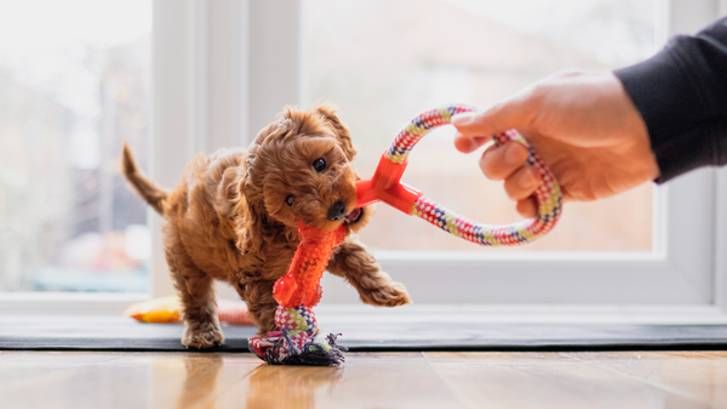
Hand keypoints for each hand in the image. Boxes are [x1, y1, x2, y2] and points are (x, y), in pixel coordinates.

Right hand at [453, 72, 659, 216]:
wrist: (643, 128)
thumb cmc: (590, 104)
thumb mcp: (538, 100)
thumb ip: (496, 116)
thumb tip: (458, 123)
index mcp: (524, 115)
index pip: (486, 130)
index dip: (470, 139)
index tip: (463, 147)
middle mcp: (532, 142)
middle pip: (492, 164)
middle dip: (498, 163)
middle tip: (522, 152)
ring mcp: (548, 167)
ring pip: (511, 186)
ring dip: (516, 184)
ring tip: (539, 175)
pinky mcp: (565, 191)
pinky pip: (534, 205)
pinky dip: (529, 207)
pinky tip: (534, 202)